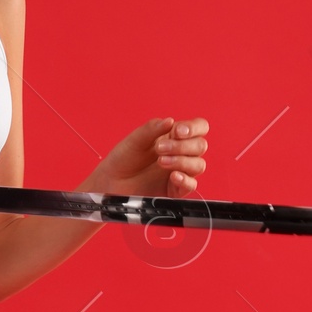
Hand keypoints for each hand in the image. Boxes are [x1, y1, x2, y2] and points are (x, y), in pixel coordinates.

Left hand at [86, 116, 209, 198]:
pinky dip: (185, 179)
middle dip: (182, 145)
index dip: (194, 128)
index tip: (178, 131)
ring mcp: (180, 172)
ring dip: (182, 160)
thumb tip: (170, 121)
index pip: (199, 127)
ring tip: (161, 161)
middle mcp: (181, 153)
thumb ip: (152, 129)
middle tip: (159, 148)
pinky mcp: (176, 190)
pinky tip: (173, 176)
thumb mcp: (135, 140)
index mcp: (174, 137)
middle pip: (200, 146)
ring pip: (198, 165)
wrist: (111, 183)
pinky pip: (191, 185)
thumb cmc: (123, 159)